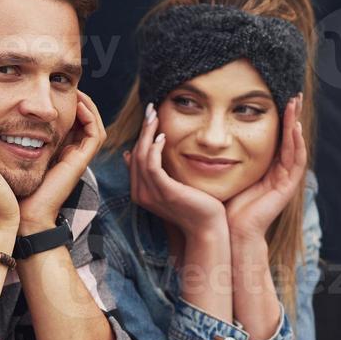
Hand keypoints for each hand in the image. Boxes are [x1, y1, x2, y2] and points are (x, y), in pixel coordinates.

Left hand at [18, 90, 103, 233]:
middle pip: (83, 120)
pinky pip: (95, 134)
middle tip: (68, 84)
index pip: (68, 121)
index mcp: (57, 151)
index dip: (65, 103)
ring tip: (76, 90)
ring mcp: (78, 157)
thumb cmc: (14, 187)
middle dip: (78, 100)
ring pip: (93, 124)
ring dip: (87, 104)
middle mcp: (70, 153)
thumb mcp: (11, 154)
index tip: (53, 89)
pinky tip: (77, 104)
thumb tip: (1, 114)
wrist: (24, 213)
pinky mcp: (81, 161)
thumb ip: (11, 136)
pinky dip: (90, 117)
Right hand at [126, 102, 227, 238]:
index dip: (140, 136)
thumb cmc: (195, 208)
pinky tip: (163, 137)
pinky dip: (155, 148)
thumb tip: (137, 155)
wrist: (206, 229)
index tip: (149, 119)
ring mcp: (151, 194)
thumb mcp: (172, 187)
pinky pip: (152, 165)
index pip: (134, 158)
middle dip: (142, 130)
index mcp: (141, 192)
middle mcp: (140, 193)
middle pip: (135, 154)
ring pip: (141, 156)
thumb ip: (158, 173)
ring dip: (147, 134)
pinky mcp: (164, 192)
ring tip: (155, 116)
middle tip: (150, 110)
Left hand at [225, 95, 307, 243]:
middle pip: (290, 137)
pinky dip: (296, 143)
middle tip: (294, 94)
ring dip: (295, 123)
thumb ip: (227, 155)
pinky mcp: (288, 186)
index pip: (277, 136)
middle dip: (292, 115)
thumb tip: (211, 135)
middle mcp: (280, 170)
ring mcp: (286, 178)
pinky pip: (296, 160)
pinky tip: (294, 128)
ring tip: (295, 103)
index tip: (277, 96)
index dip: (279, 117)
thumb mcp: (227, 171)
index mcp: (267, 166)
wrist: (231, 230)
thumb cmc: (225, 203)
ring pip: (295, 145)